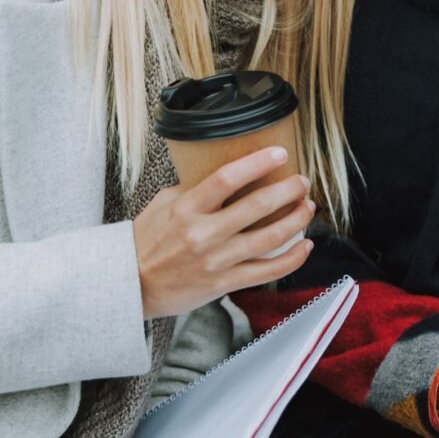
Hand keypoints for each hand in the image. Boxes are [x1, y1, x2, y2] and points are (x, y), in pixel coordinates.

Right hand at [133, 147, 314, 318]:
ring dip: (296, 219)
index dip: (258, 163)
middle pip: (257, 206)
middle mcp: (203, 234)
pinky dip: (293, 258)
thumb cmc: (147, 240)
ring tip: (307, 206)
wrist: (131, 284)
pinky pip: (268, 271)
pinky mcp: (225, 283)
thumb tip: (231, 175)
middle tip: (301, 181)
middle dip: (288, 190)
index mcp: (186, 209)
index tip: (280, 153)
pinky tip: (305, 245)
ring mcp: (216, 260)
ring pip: (269, 238)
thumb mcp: (164, 205)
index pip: (226, 178)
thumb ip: (195, 189)